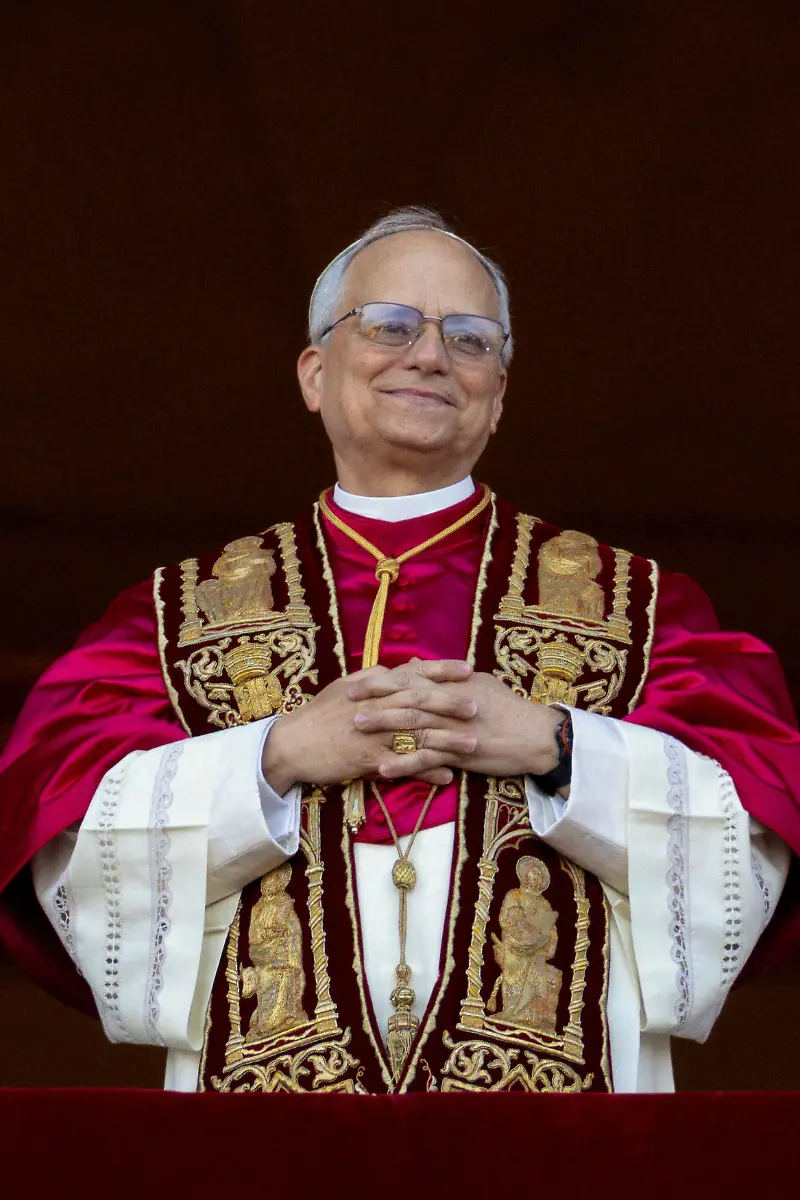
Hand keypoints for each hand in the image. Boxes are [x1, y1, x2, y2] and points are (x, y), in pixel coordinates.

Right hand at [261, 658, 476, 794]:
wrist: (291, 744)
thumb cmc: (319, 715)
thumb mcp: (346, 688)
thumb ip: (376, 678)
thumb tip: (401, 668)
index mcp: (371, 685)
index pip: (412, 673)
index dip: (442, 670)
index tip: (468, 669)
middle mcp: (375, 706)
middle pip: (419, 702)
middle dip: (451, 703)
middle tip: (478, 706)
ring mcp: (371, 733)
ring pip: (415, 734)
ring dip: (447, 739)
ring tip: (474, 744)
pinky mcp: (366, 759)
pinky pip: (402, 765)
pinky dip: (426, 771)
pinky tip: (447, 776)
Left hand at [347, 665, 563, 780]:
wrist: (537, 736)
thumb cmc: (509, 708)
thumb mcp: (478, 684)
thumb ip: (444, 675)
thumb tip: (414, 661)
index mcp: (454, 684)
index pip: (412, 677)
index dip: (382, 680)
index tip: (357, 681)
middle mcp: (452, 703)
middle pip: (407, 698)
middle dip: (375, 699)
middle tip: (347, 703)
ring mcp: (455, 729)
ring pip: (413, 725)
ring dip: (382, 728)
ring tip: (356, 730)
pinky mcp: (461, 754)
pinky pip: (428, 759)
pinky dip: (404, 763)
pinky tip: (383, 769)